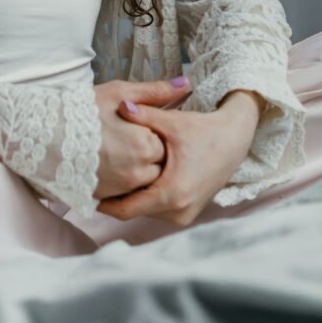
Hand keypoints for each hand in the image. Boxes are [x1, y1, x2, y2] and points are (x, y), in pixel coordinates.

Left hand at [95, 92, 258, 225]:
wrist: (235, 139)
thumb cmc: (204, 130)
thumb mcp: (173, 122)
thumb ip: (144, 115)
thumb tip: (120, 107)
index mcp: (172, 194)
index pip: (126, 209)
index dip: (104, 202)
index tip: (86, 190)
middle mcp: (179, 211)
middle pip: (134, 211)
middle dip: (115, 198)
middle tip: (94, 183)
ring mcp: (185, 215)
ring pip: (145, 211)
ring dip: (131, 198)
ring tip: (110, 180)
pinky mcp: (188, 212)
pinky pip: (158, 209)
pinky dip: (146, 198)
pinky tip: (134, 180)